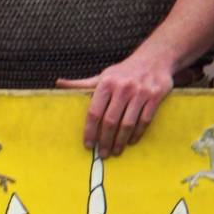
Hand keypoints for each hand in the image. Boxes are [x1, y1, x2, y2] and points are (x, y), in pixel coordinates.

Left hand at [58, 53, 173, 156]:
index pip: (94, 112)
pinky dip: (137, 134)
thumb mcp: (102, 76)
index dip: (90, 131)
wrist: (154, 59)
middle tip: (103, 154)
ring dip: (120, 141)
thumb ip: (82, 84)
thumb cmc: (123, 72)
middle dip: (105, 140)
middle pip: (110, 121)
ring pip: (128, 123)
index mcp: (106, 84)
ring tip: (116, 152)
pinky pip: (145, 120)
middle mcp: (122, 88)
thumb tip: (58, 83)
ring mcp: (139, 93)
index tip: (88, 145)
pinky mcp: (155, 97)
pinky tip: (131, 142)